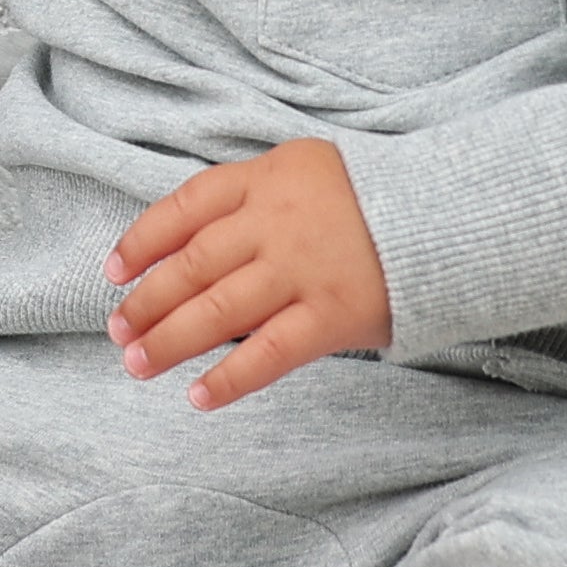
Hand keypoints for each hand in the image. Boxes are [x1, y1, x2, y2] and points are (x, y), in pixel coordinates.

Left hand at [103, 135, 392, 411]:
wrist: (453, 215)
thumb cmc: (371, 198)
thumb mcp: (304, 171)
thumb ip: (252, 201)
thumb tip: (187, 250)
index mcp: (265, 179)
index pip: (185, 207)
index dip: (142, 240)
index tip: (114, 270)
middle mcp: (276, 223)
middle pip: (192, 265)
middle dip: (146, 300)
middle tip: (117, 329)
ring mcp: (302, 270)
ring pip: (218, 310)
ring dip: (169, 340)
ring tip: (137, 363)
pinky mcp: (332, 316)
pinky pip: (268, 353)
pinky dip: (228, 377)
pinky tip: (198, 396)